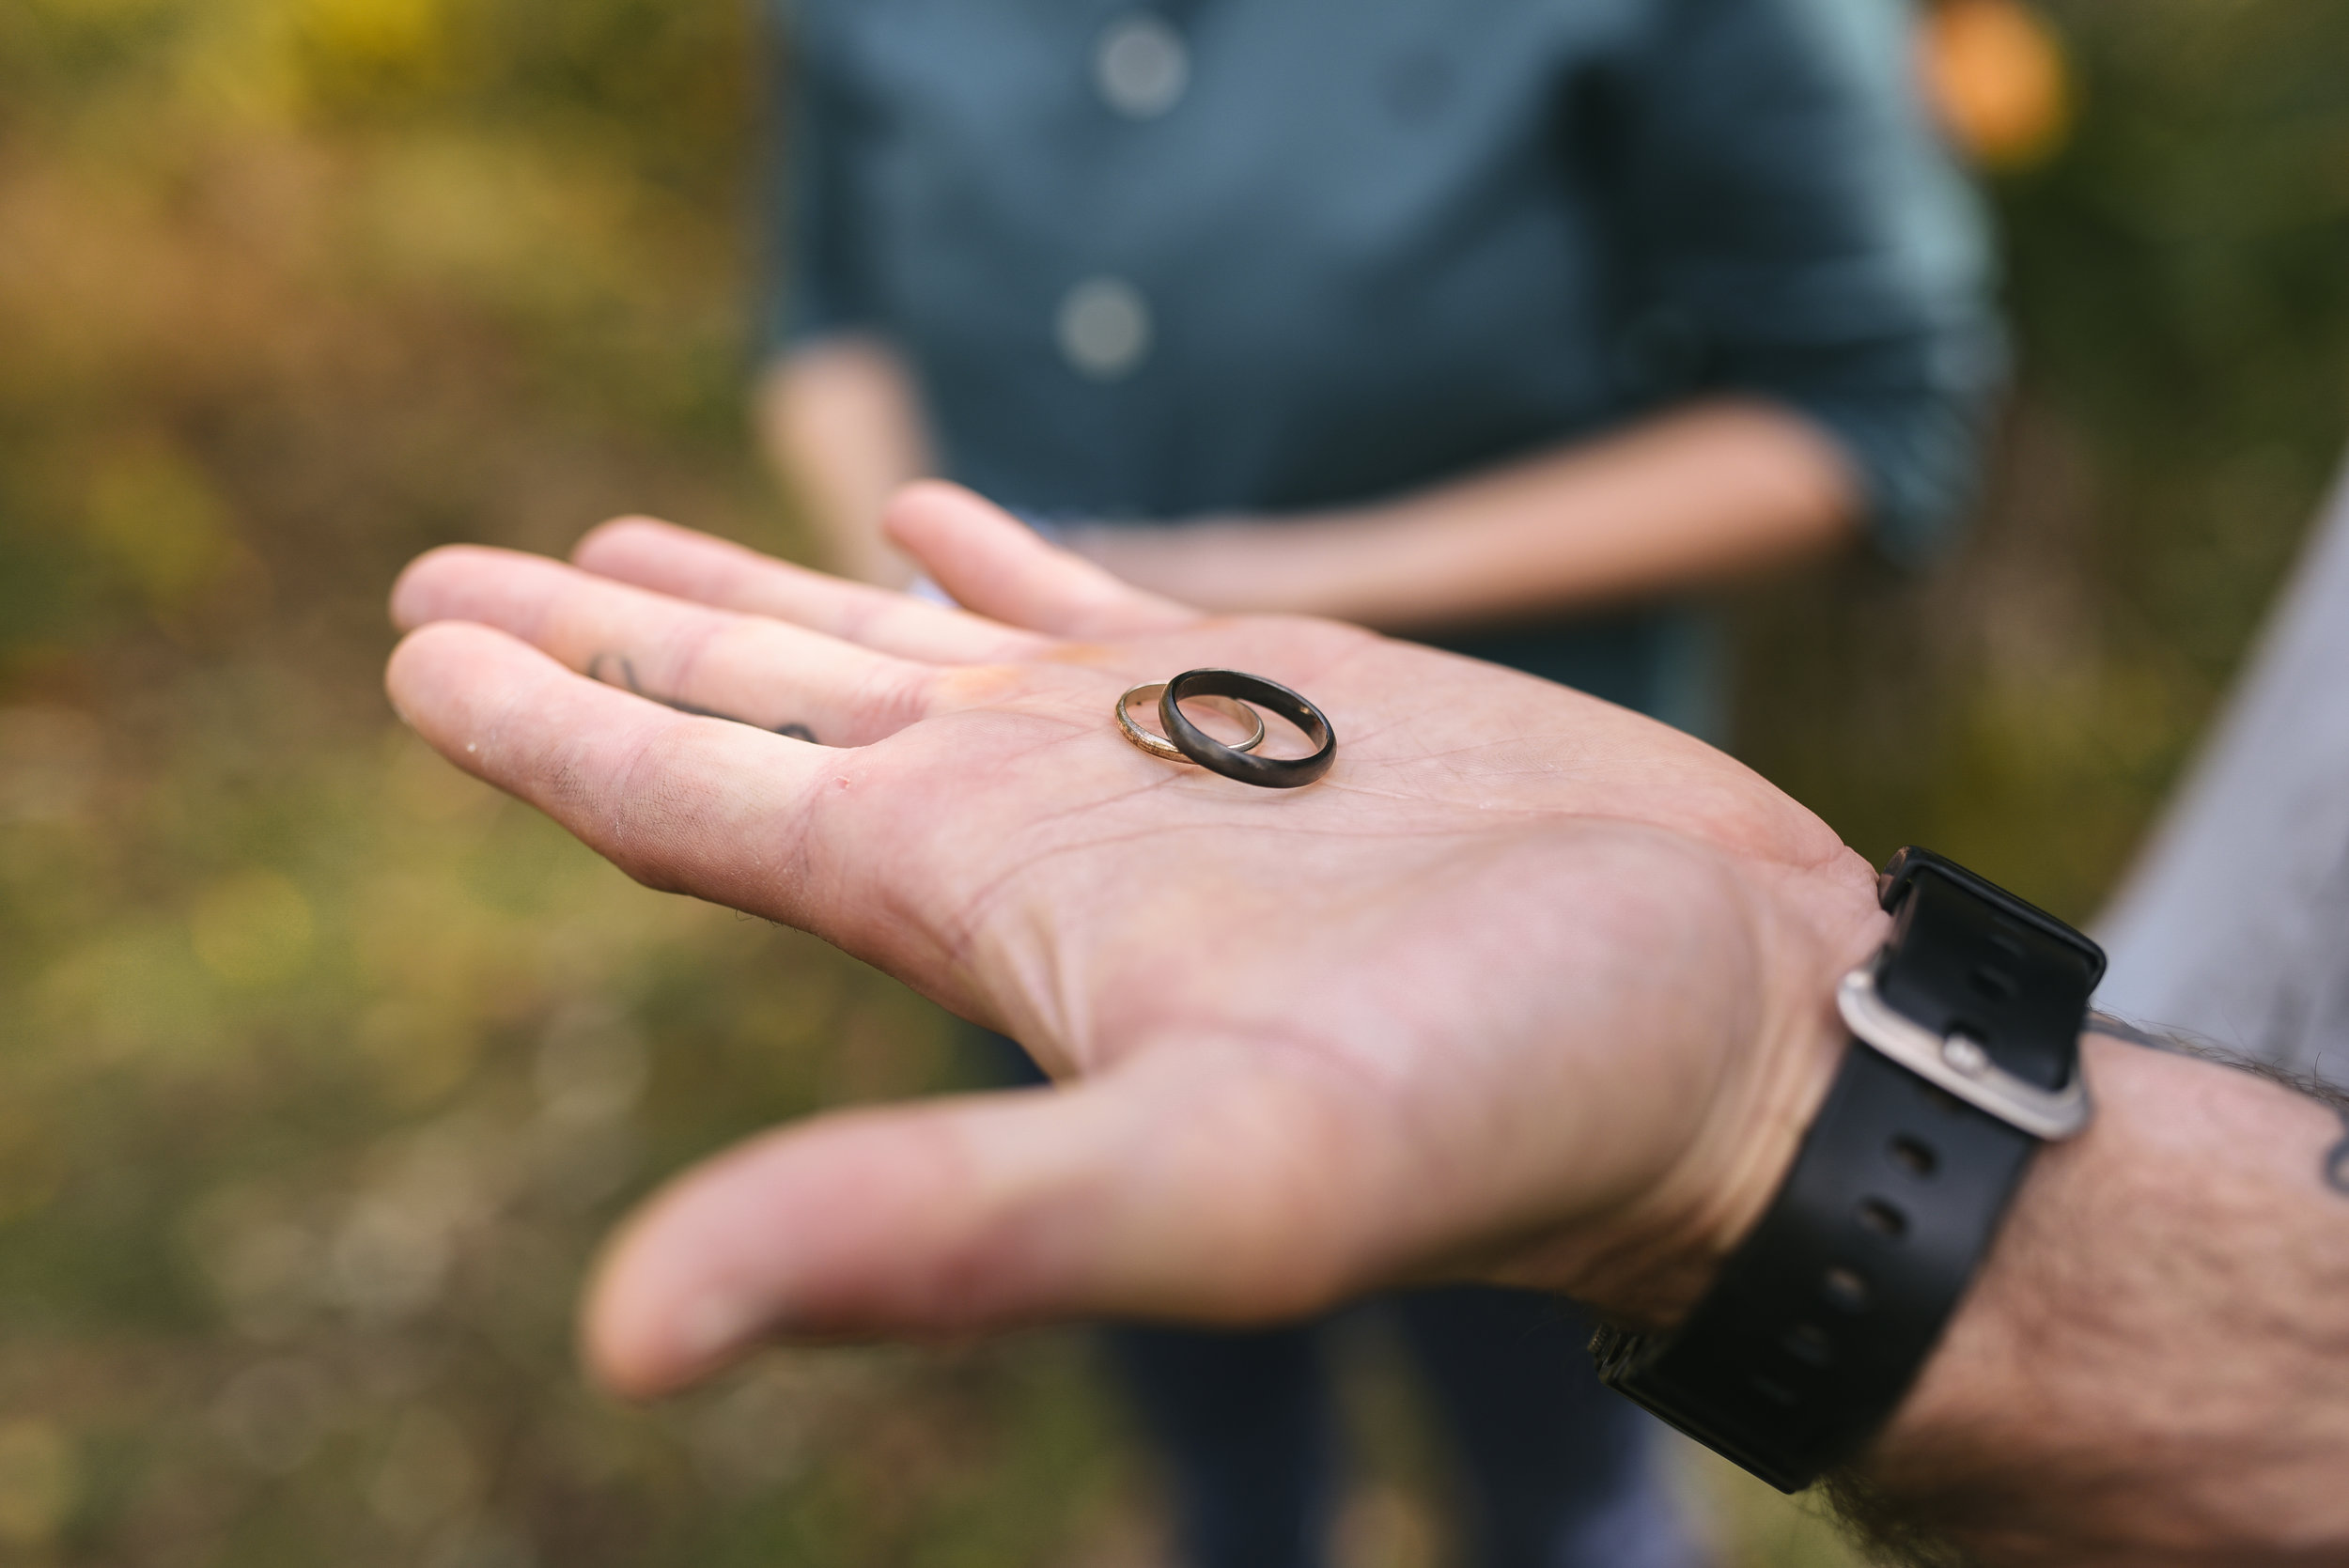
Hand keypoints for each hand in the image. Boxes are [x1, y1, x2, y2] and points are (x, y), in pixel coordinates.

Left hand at [385, 481, 1884, 1398]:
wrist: (1735, 1029)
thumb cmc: (1518, 1101)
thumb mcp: (1224, 1181)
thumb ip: (941, 1233)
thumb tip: (625, 1341)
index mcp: (975, 905)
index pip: (694, 801)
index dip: (540, 730)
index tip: (410, 651)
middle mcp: (1033, 825)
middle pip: (749, 717)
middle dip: (595, 651)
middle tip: (441, 586)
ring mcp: (1151, 755)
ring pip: (892, 651)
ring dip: (751, 599)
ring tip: (621, 545)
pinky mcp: (1283, 689)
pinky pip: (1081, 601)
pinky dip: (982, 551)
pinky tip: (919, 507)